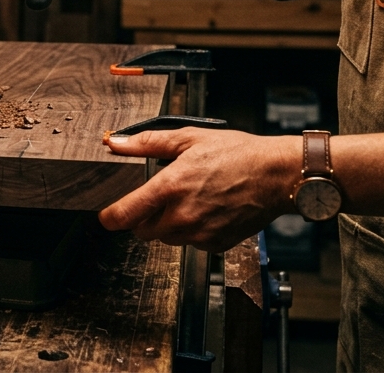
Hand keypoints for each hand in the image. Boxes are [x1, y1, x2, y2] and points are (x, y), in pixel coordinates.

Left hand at [100, 128, 298, 251]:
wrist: (276, 176)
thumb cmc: (238, 154)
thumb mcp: (189, 139)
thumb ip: (148, 143)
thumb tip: (117, 143)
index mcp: (171, 187)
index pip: (124, 215)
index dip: (109, 217)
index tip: (107, 214)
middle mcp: (182, 216)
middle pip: (142, 230)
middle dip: (144, 217)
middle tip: (160, 197)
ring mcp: (199, 234)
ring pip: (166, 238)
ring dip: (168, 224)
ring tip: (190, 199)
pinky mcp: (214, 245)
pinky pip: (190, 243)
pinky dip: (191, 231)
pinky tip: (207, 210)